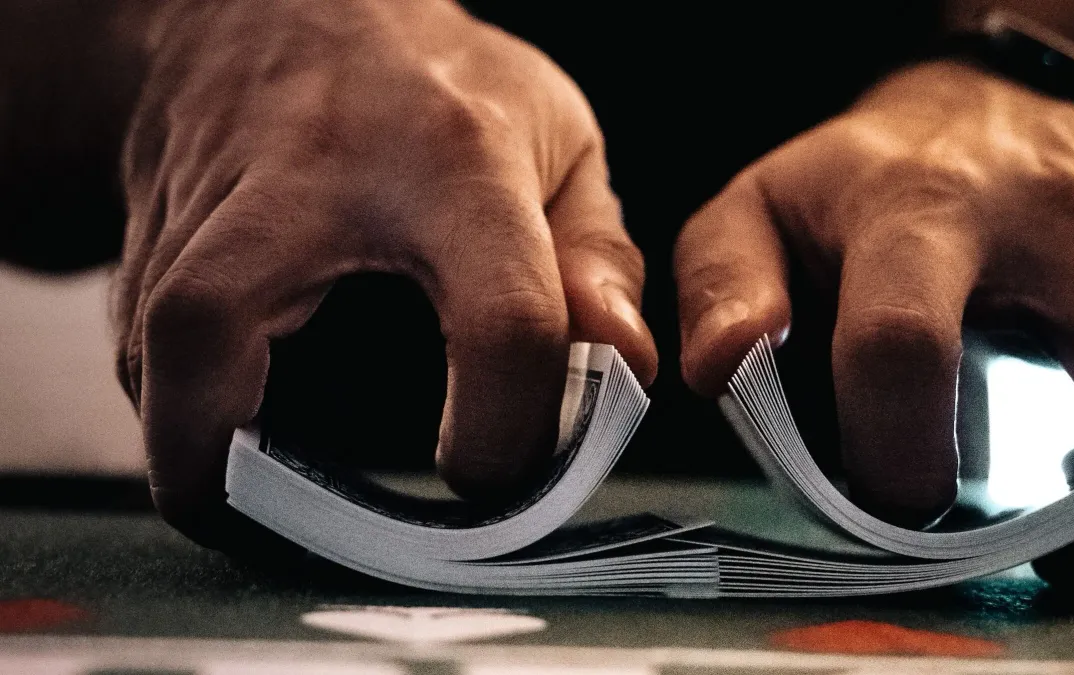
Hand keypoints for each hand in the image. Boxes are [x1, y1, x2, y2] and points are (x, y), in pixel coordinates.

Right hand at [113, 0, 655, 546]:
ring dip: (203, 448)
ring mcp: (205, 204)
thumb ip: (598, 256)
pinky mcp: (147, 236)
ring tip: (276, 488)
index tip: (497, 470)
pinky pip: (140, 354)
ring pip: (150, 357)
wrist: (282, 12)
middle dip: (240, 464)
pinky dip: (186, 410)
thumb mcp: (554, 135)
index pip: (501, 318)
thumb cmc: (436, 84)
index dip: (508, 429)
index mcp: (451, 161)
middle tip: (306, 526)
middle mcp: (307, 180)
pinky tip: (242, 416)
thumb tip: (620, 365)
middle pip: (215, 327)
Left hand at [675, 61, 1073, 595]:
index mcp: (920, 212)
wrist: (982, 108)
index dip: (894, 454)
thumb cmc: (856, 181)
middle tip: (1060, 566)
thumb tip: (714, 370)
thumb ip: (723, 286)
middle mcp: (1058, 223)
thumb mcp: (761, 210)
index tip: (890, 510)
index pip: (905, 344)